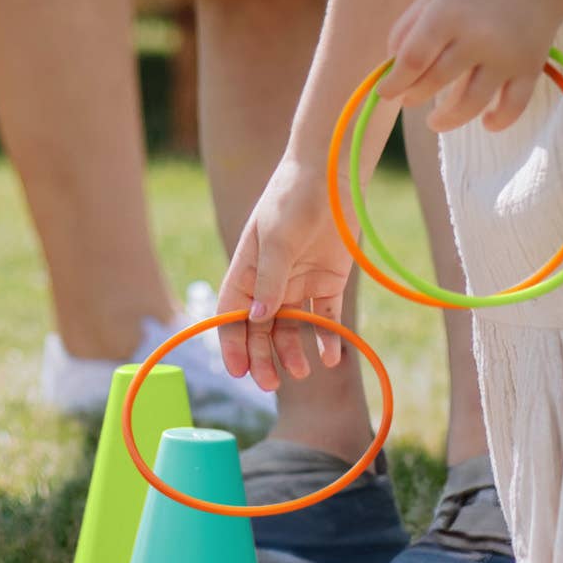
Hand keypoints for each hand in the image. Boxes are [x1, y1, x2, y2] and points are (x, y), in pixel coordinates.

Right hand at [221, 142, 358, 400]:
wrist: (331, 177)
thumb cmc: (293, 200)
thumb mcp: (277, 238)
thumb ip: (270, 279)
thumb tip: (257, 318)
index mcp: (247, 271)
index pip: (231, 315)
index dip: (231, 344)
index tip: (238, 371)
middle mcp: (270, 283)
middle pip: (260, 330)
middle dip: (262, 358)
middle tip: (269, 385)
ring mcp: (298, 285)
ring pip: (291, 330)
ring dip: (293, 353)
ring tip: (303, 372)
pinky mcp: (327, 284)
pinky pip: (325, 320)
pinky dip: (326, 339)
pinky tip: (330, 357)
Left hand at [385, 0, 562, 144]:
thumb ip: (408, 24)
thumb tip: (392, 66)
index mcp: (447, 13)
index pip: (412, 60)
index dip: (394, 82)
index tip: (385, 92)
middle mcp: (477, 37)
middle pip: (435, 82)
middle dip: (414, 97)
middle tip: (408, 99)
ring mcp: (506, 56)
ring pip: (471, 103)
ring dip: (448, 120)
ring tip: (435, 121)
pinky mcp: (531, 68)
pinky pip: (514, 107)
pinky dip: (499, 121)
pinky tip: (486, 122)